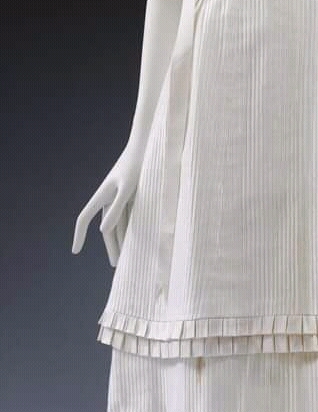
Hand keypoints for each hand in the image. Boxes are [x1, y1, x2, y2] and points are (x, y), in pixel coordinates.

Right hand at [71, 142, 142, 266]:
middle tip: (117, 265)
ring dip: (123, 239)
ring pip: (120, 223)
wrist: (147, 146)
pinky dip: (132, 227)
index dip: (78, 234)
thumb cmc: (136, 164)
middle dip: (111, 246)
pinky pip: (130, 215)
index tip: (76, 251)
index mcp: (103, 194)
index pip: (84, 217)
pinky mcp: (133, 195)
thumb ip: (117, 208)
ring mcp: (122, 197)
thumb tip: (103, 231)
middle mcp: (109, 197)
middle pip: (107, 227)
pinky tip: (139, 238)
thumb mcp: (128, 187)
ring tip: (128, 256)